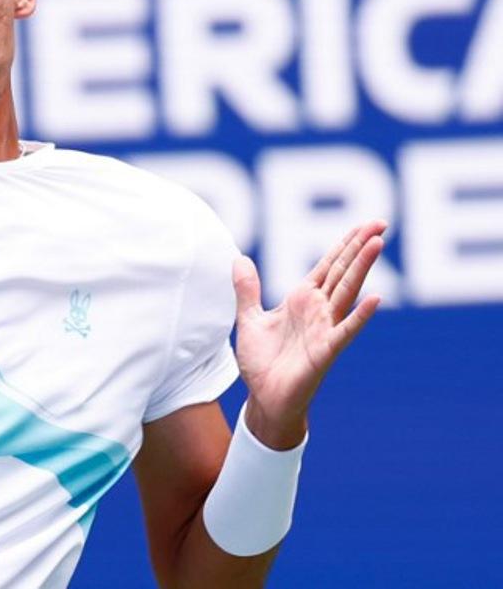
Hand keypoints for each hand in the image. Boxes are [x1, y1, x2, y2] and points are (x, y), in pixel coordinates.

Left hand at [233, 221, 386, 448]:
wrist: (264, 398)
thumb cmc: (262, 362)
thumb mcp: (248, 319)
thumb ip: (247, 290)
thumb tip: (239, 258)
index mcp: (302, 299)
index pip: (328, 265)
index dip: (344, 243)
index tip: (365, 223)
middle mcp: (318, 310)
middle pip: (342, 271)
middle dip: (359, 246)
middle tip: (381, 222)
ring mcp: (325, 329)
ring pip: (346, 292)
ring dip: (361, 268)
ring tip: (377, 243)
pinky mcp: (326, 351)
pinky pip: (345, 331)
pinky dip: (359, 316)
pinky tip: (376, 299)